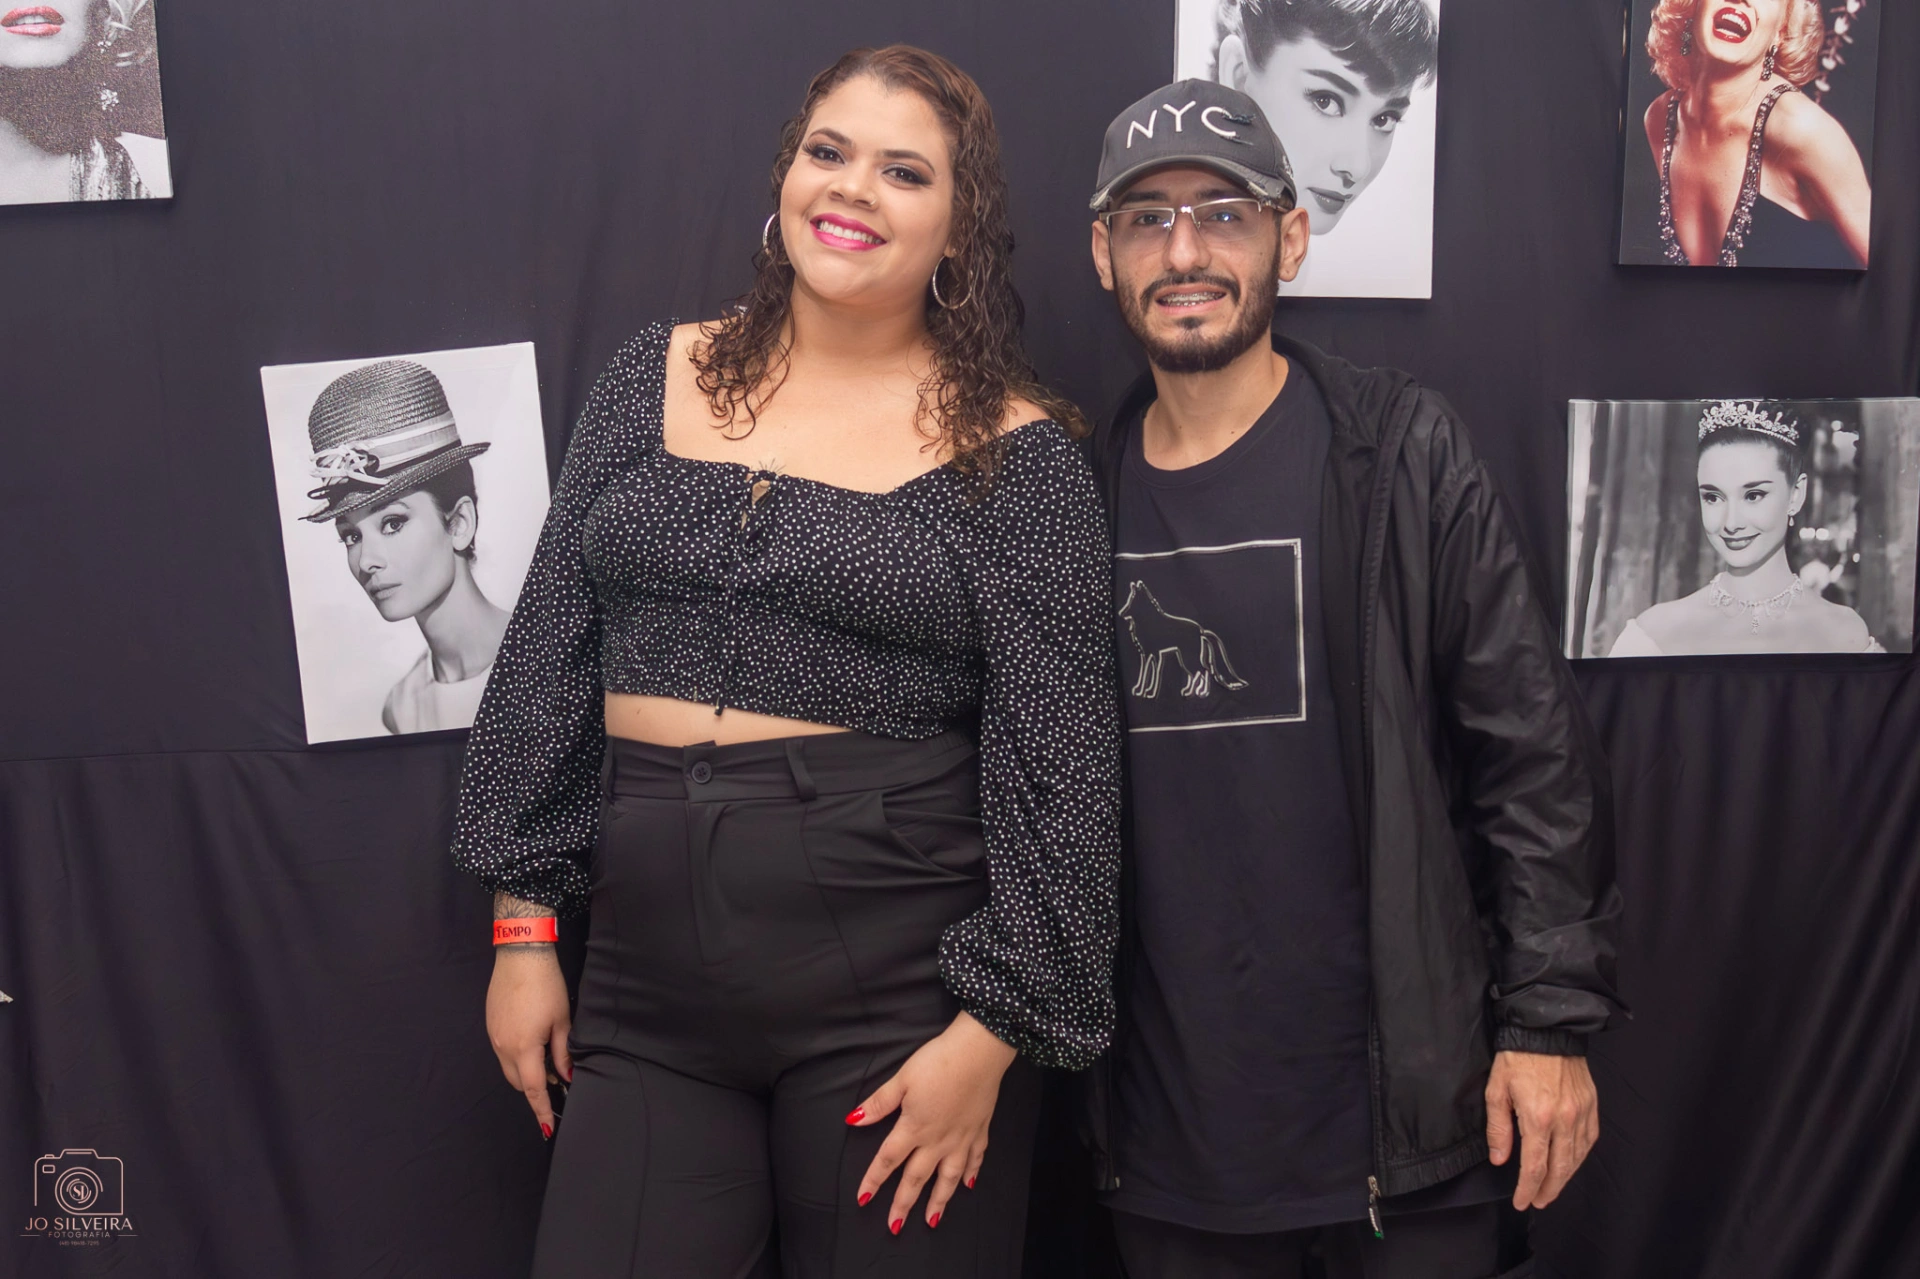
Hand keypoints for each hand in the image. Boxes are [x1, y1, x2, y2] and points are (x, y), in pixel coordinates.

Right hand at [486, 947, 571, 1139]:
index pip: (533, 1089)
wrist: (520, 954)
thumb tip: (566, 1077)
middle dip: (535, 1089)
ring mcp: (494, 1036)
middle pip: (518, 1082)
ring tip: (548, 1062)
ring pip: (509, 1068)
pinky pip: (503, 1052)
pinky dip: (517, 1057)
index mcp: (523, 1048)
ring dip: (526, 1072)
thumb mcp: (562, 1020)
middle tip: (558, 1083)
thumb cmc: (546, 984)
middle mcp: (503, 1046)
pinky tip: (532, 1045)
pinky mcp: (491, 1025)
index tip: (547, 1127)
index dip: (541, 1110)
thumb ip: (563, 1053)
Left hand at [848, 1011, 1017, 1233]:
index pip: (887, 1160)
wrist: (978, 1052)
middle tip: (895, 1227)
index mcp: (913, 1128)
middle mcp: (937, 1140)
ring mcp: (961, 1138)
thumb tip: (854, 1120)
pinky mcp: (979, 1130)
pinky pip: (975, 1159)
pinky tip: (968, 1185)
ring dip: (938, 1200)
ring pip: (947, 1177)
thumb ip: (879, 1104)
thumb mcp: (902, 1079)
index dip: (873, 1180)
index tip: (862, 1200)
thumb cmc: (938, 1061)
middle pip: (916, 1177)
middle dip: (903, 1204)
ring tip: (932, 1221)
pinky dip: (971, 1173)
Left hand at [1486, 1049, 1599, 1209]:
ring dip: (1565, 1178)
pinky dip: (1580, 1157)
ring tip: (1552, 1189)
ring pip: (1577, 1158)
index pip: (1535, 1167)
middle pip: (1560, 1168)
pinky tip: (1571, 1164)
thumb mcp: (1496, 1091)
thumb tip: (1500, 1159)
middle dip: (1548, 1190)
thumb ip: (1498, 1129)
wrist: (1546, 1030)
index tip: (1522, 1202)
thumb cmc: (1517, 1058)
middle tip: (1538, 1202)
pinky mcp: (1591, 1106)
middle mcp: (1564, 1120)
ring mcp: (1582, 1113)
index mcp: (1538, 1117)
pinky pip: (1589, 1141)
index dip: (1528, 1189)